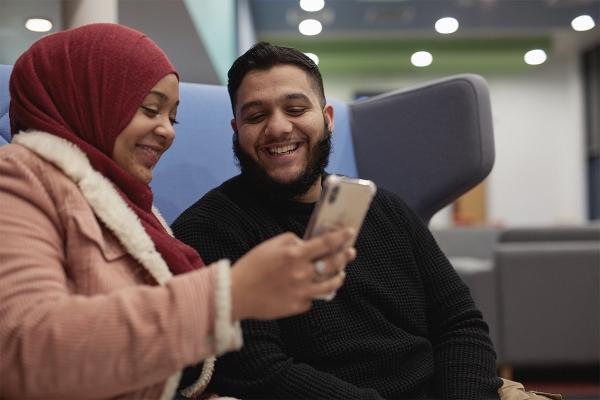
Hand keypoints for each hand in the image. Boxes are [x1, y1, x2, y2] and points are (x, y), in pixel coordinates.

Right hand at [230, 227, 355, 320]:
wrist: (236, 294)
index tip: (350, 232)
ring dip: (338, 277)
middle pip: (333, 264)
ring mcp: (301, 292)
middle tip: (350, 252)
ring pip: (330, 285)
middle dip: (345, 256)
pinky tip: (312, 288)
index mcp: (294, 254)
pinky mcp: (298, 307)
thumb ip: (292, 241)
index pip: (325, 243)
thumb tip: (309, 243)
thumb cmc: (252, 266)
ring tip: (340, 273)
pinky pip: (313, 298)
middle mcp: (301, 273)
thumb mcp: (270, 245)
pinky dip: (314, 292)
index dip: (341, 237)